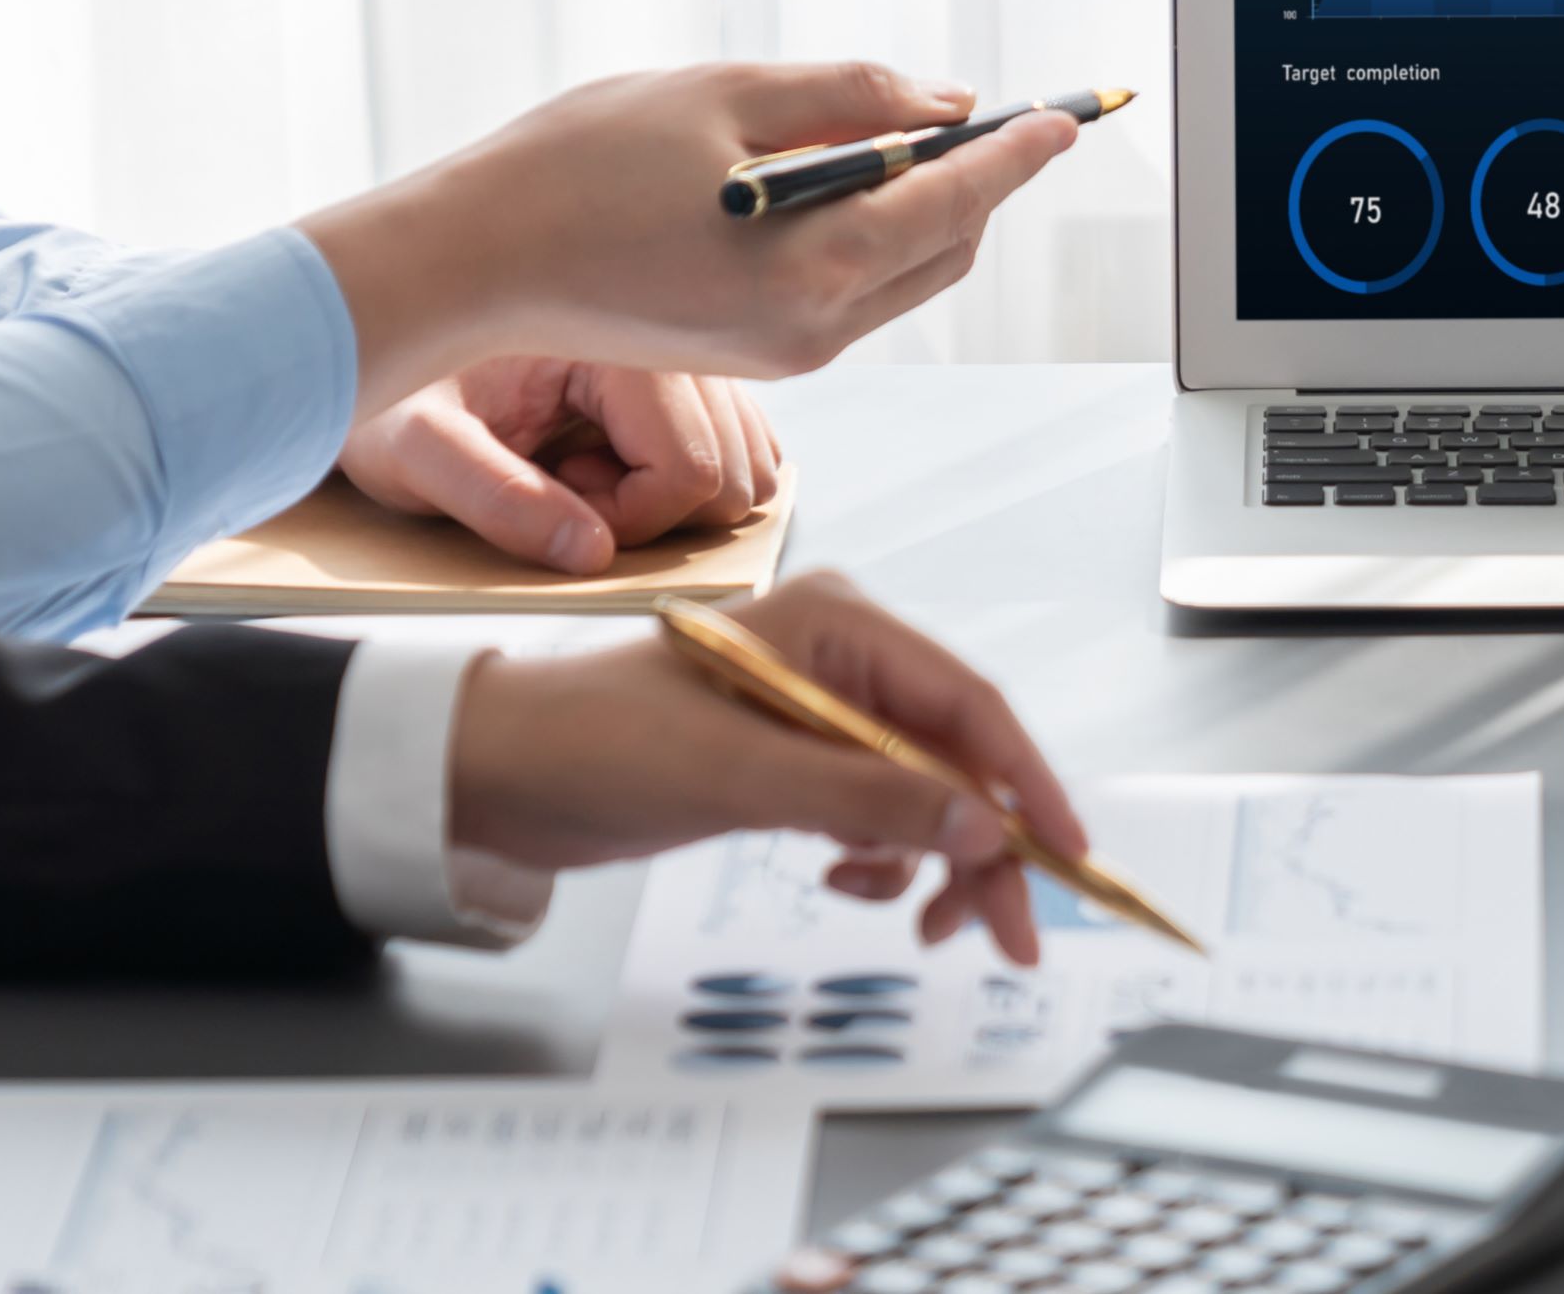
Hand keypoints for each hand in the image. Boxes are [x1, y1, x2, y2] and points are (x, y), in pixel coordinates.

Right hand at [296, 62, 1080, 412]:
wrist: (471, 262)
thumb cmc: (576, 168)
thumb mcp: (724, 95)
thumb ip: (849, 96)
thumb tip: (945, 101)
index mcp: (816, 266)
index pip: (960, 200)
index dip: (1018, 151)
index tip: (1064, 116)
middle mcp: (816, 328)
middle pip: (946, 247)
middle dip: (979, 179)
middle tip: (992, 112)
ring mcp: (786, 352)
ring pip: (901, 273)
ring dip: (922, 205)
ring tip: (909, 132)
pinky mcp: (753, 354)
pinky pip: (848, 289)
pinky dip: (867, 231)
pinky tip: (837, 177)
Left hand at [342, 359, 784, 571]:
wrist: (366, 348)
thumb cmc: (384, 397)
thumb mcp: (414, 452)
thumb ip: (497, 500)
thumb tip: (595, 555)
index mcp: (605, 332)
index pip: (693, 463)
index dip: (632, 517)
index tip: (556, 504)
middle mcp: (659, 332)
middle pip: (737, 468)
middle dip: (658, 509)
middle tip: (567, 489)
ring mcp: (675, 354)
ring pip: (750, 460)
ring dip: (676, 496)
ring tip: (582, 471)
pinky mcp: (674, 377)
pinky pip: (734, 444)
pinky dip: (686, 478)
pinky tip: (604, 461)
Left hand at [443, 570, 1092, 964]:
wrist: (495, 775)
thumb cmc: (595, 744)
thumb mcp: (739, 775)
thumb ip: (868, 798)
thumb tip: (984, 826)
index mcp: (839, 626)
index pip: (970, 704)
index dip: (1028, 783)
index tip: (1068, 857)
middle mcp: (842, 662)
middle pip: (958, 759)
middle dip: (987, 848)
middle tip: (1007, 936)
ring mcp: (821, 714)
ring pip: (926, 795)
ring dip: (934, 862)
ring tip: (916, 922)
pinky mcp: (796, 762)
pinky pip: (880, 814)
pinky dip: (882, 857)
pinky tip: (848, 880)